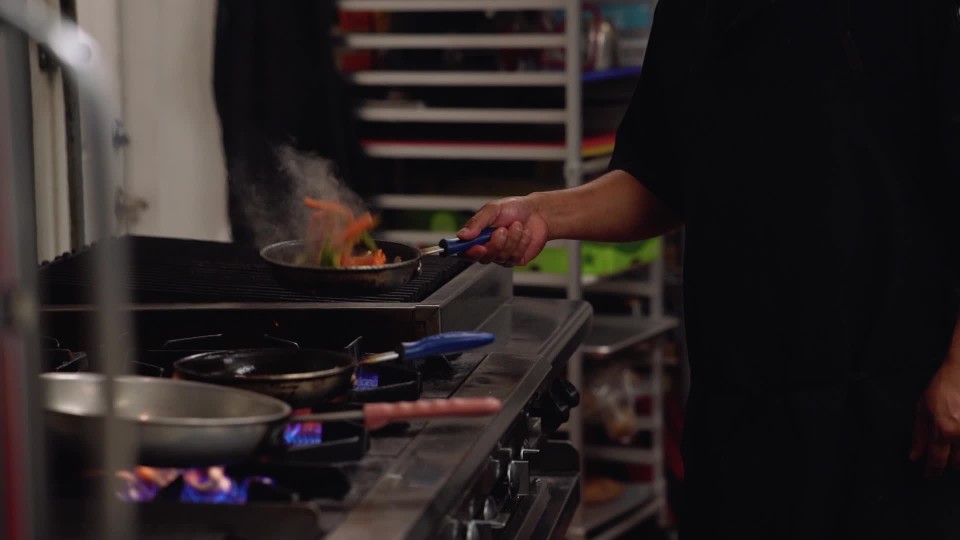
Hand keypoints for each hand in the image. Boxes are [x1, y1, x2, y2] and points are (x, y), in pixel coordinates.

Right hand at [457, 195, 548, 266]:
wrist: (537, 212)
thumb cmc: (513, 209)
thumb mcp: (492, 209)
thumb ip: (477, 222)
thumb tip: (462, 235)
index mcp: (477, 236)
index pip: (464, 251)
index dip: (469, 253)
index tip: (478, 247)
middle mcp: (487, 248)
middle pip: (483, 258)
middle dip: (495, 244)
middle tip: (502, 230)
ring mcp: (501, 256)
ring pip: (501, 257)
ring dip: (511, 240)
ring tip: (517, 225)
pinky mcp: (515, 260)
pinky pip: (515, 257)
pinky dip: (521, 243)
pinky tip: (524, 233)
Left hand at [910, 357, 959, 477]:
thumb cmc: (943, 388)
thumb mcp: (922, 409)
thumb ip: (919, 435)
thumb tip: (915, 456)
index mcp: (944, 431)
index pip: (937, 461)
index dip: (932, 472)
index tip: (929, 477)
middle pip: (956, 464)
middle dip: (947, 464)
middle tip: (941, 457)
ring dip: (959, 458)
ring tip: (952, 448)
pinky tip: (958, 443)